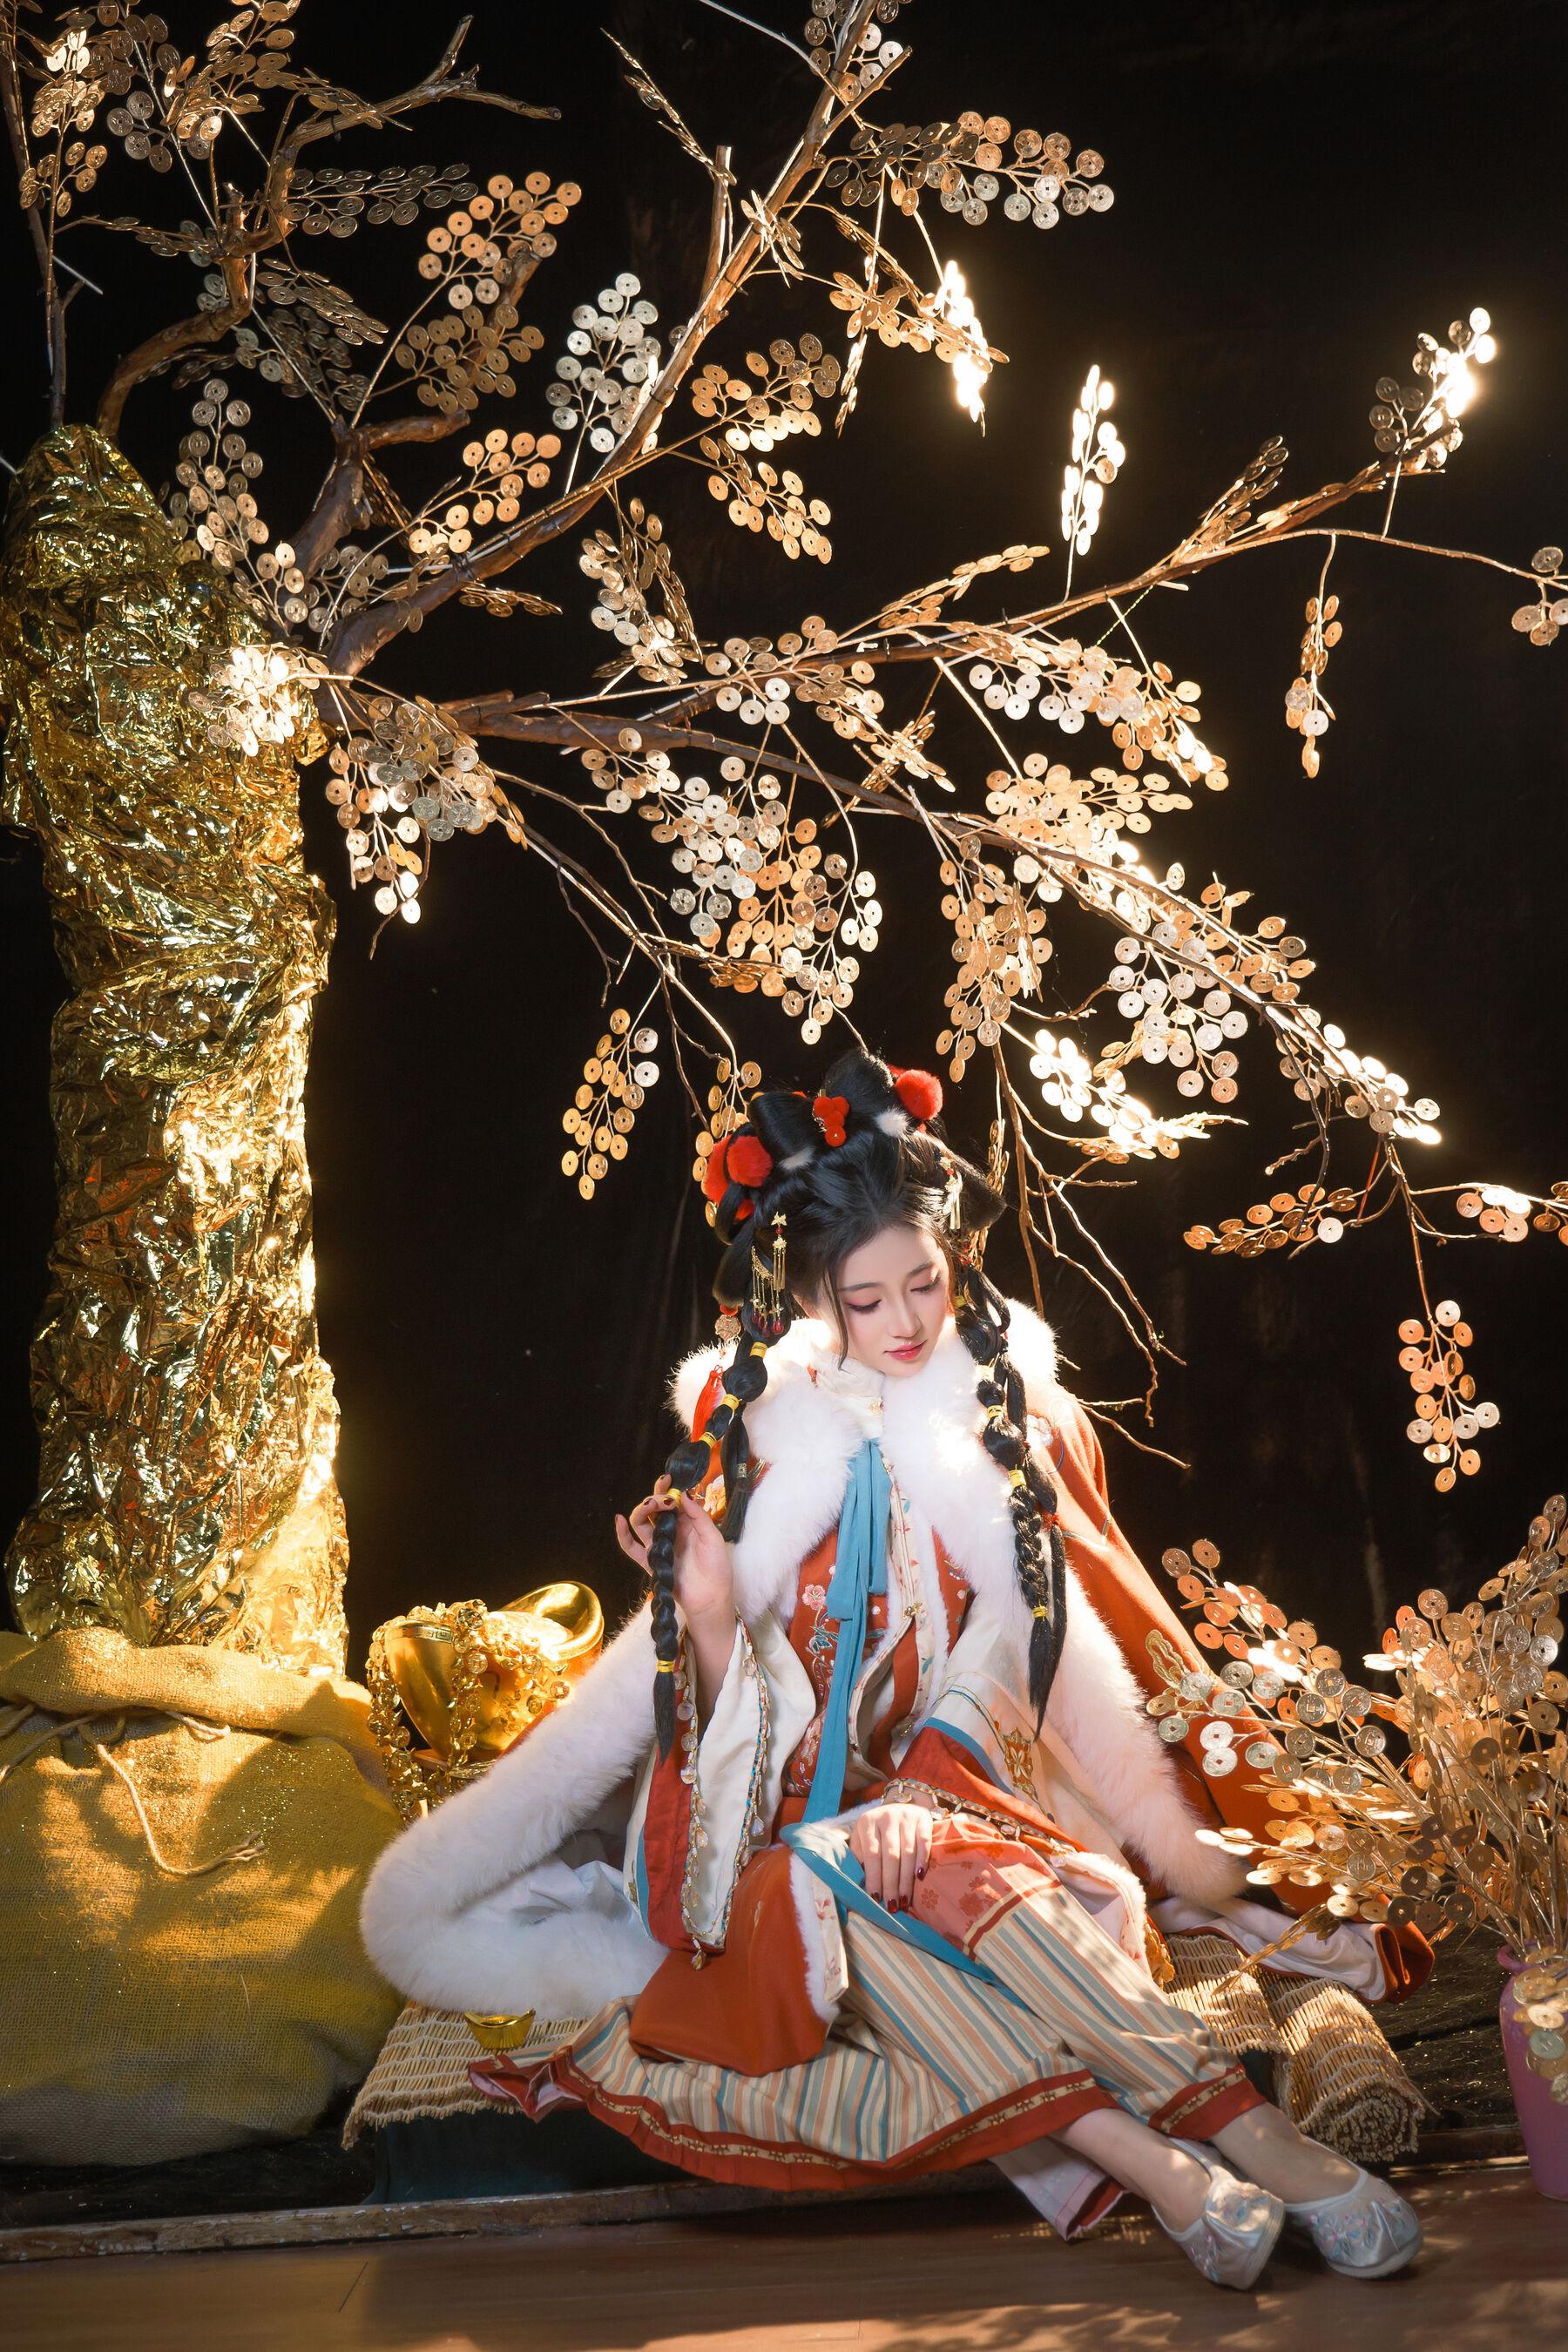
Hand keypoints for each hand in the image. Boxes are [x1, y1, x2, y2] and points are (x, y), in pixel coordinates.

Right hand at [615, 1477, 734, 1626]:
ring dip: (640, 1511)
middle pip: (655, 1509)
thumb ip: (698, 1516)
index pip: (674, 1501)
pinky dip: (623, 1535)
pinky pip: (631, 1548)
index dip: (668, 1490)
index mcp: (688, 1523)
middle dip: (654, 1498)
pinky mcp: (650, 1562)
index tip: (667, 1480)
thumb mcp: (713, 1537)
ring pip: (642, 1524)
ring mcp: (659, 1546)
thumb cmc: (717, 1568)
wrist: (711, 1598)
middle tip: (660, 1499)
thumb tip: (683, 1495)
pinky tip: (619, 1521)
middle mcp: (672, 1532)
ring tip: (647, 1506)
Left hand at [847, 1800, 934, 1911]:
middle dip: (891, 1883)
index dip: (874, 1877)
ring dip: (906, 1879)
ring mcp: (906, 1816)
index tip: (875, 1899)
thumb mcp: (863, 1838)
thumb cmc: (878, 1831)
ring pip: (907, 1852)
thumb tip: (856, 1885)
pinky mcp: (922, 1819)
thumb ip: (859, 1857)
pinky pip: (924, 1842)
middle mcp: (886, 1817)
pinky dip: (922, 1859)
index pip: (871, 1854)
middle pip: (890, 1856)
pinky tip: (920, 1876)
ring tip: (905, 1900)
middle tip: (893, 1905)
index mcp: (868, 1823)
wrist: (899, 1808)